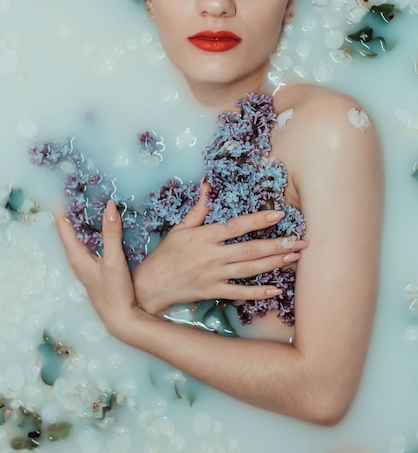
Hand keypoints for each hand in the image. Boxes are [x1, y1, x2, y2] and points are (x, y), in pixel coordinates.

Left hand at [56, 199, 137, 340]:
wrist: (122, 319)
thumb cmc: (114, 292)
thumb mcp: (113, 260)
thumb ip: (111, 233)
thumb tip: (109, 206)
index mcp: (76, 256)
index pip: (63, 226)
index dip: (63, 208)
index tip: (66, 190)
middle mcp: (78, 259)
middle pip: (71, 230)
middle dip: (75, 211)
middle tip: (82, 192)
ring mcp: (87, 264)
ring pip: (82, 236)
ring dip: (85, 221)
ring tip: (93, 203)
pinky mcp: (96, 267)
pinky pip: (92, 243)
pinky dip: (95, 231)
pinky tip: (106, 227)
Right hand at [133, 180, 307, 313]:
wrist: (149, 286)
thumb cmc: (165, 254)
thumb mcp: (180, 228)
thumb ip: (199, 208)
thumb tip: (209, 183)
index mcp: (204, 237)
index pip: (236, 226)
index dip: (258, 220)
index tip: (279, 214)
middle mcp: (211, 256)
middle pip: (249, 250)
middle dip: (277, 244)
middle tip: (301, 240)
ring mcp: (213, 276)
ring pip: (249, 270)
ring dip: (274, 263)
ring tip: (295, 257)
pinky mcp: (213, 292)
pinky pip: (240, 293)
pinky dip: (258, 292)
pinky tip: (276, 289)